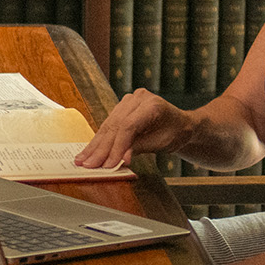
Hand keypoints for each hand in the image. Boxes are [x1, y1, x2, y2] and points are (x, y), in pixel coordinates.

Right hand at [74, 88, 197, 167]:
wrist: (180, 124)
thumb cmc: (176, 133)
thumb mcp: (161, 143)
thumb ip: (139, 148)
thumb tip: (120, 160)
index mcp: (152, 105)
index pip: (128, 126)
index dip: (117, 146)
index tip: (108, 164)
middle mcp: (137, 99)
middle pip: (115, 126)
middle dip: (101, 149)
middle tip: (90, 165)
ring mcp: (128, 101)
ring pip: (108, 125)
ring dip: (95, 145)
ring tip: (83, 161)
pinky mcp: (121, 108)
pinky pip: (108, 125)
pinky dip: (99, 140)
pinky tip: (89, 151)